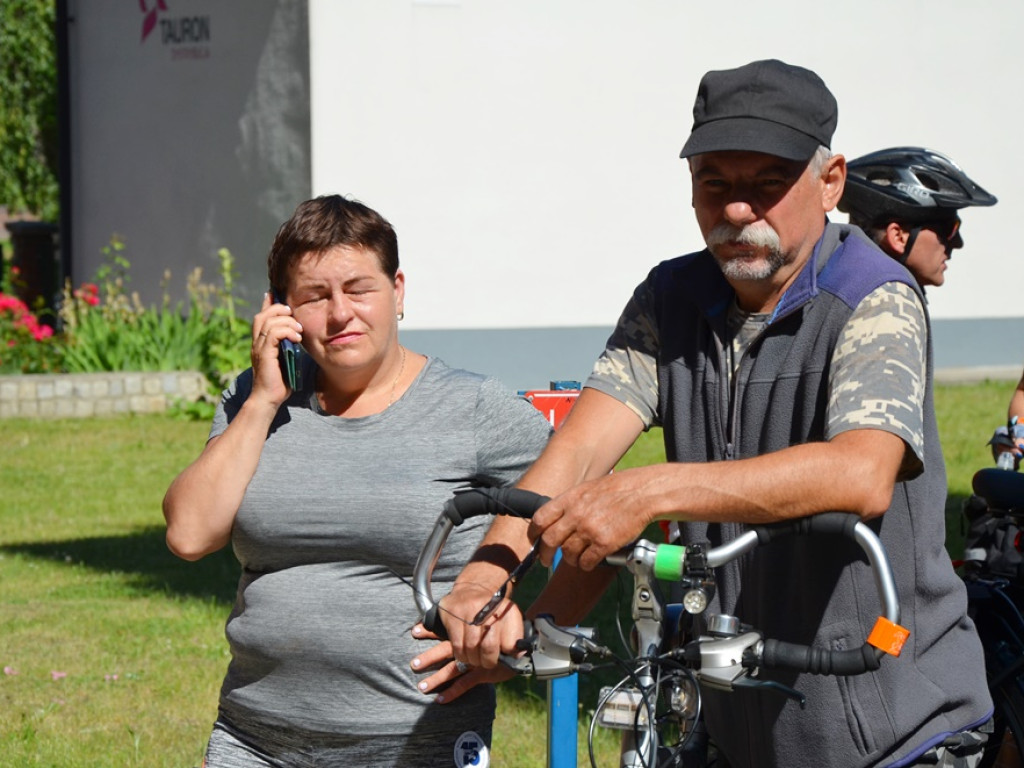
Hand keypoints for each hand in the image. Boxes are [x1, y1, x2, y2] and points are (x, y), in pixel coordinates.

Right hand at [250, 293, 302, 403]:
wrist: (268, 399)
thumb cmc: (279, 382)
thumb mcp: (286, 358)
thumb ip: (288, 345)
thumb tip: (299, 334)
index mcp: (261, 342)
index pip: (261, 316)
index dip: (269, 303)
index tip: (278, 295)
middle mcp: (256, 342)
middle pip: (262, 315)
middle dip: (278, 308)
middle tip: (293, 314)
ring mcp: (258, 348)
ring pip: (268, 321)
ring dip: (286, 321)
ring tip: (298, 330)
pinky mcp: (264, 354)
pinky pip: (273, 334)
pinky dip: (286, 331)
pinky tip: (297, 338)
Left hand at [409, 628, 514, 703]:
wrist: (521, 644)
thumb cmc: (500, 634)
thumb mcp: (486, 625)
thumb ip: (470, 625)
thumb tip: (449, 620)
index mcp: (468, 632)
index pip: (446, 630)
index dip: (430, 630)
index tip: (415, 630)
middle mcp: (470, 646)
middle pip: (446, 650)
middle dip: (429, 658)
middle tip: (413, 665)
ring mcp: (475, 661)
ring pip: (452, 669)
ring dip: (437, 678)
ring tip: (421, 687)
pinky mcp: (483, 673)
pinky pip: (465, 684)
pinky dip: (452, 692)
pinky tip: (440, 699)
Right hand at [432, 581, 525, 668]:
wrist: (473, 588)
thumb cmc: (493, 611)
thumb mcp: (510, 620)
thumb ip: (515, 639)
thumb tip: (516, 657)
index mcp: (507, 611)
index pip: (509, 643)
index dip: (505, 655)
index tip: (501, 656)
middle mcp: (488, 607)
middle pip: (488, 647)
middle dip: (487, 661)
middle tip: (486, 662)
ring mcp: (467, 609)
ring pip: (470, 648)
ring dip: (473, 660)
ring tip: (475, 658)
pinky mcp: (451, 613)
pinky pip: (456, 645)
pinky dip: (461, 655)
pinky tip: (465, 653)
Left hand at [528, 467, 659, 570]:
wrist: (643, 493)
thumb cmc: (619, 489)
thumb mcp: (588, 488)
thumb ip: (571, 504)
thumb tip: (558, 519)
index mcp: (570, 499)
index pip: (540, 518)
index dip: (533, 533)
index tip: (534, 540)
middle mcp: (576, 514)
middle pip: (549, 540)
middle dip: (544, 554)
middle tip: (546, 560)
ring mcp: (589, 529)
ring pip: (568, 554)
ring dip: (570, 560)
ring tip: (576, 559)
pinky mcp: (604, 543)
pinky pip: (587, 562)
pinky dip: (586, 565)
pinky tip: (590, 561)